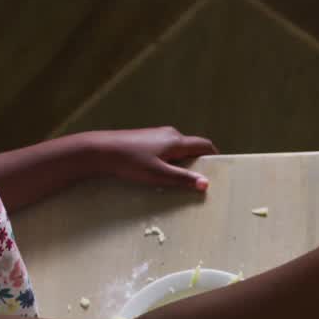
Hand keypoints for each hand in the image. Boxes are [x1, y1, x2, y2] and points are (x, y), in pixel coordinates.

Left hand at [85, 127, 217, 191]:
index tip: (218, 170)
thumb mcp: (158, 174)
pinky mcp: (145, 140)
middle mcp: (169, 134)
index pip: (204, 145)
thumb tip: (206, 184)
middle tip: (199, 180)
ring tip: (180, 180)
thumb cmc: (131, 162)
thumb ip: (182, 179)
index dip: (214, 156)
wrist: (100, 151)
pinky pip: (166, 149)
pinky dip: (170, 160)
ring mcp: (156, 135)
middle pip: (192, 147)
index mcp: (177, 141)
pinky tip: (160, 172)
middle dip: (198, 162)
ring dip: (183, 162)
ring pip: (178, 148)